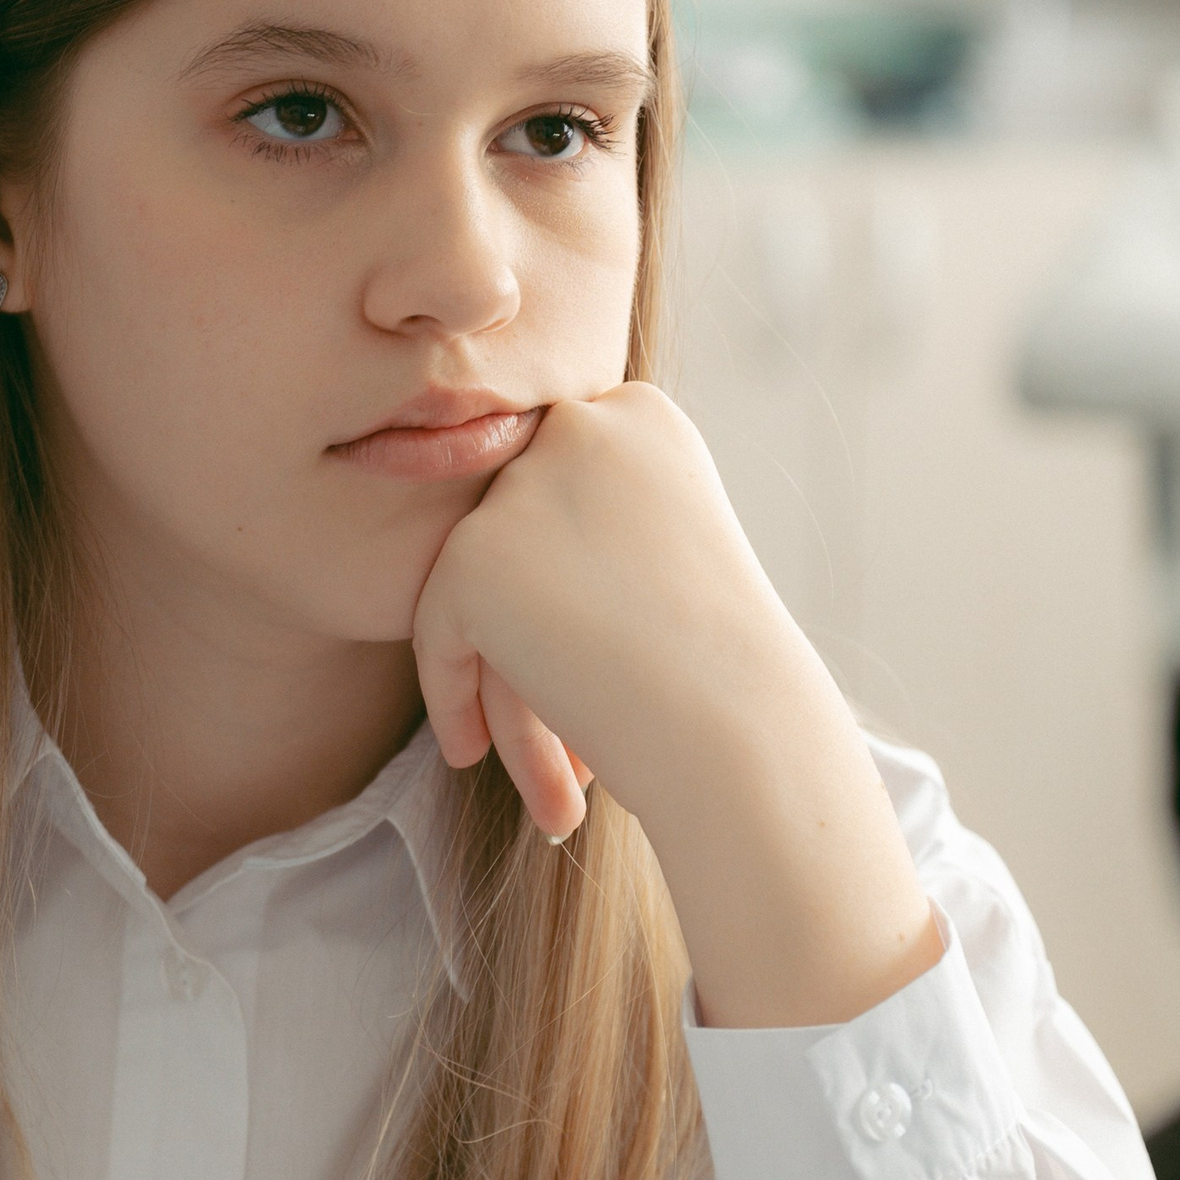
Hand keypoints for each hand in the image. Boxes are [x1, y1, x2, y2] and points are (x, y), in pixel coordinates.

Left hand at [412, 382, 938, 1029]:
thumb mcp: (668, 557)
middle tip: (547, 721)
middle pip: (516, 539)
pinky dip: (452, 696)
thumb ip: (592, 526)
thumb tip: (511, 544)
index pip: (557, 489)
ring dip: (499, 683)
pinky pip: (438, 630)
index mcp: (640, 415)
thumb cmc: (727, 666)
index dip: (558, 579)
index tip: (579, 654)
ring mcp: (524, 485)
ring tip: (519, 763)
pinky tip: (468, 755)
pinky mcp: (472, 553)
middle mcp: (581, 428)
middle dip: (524, 635)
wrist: (741, 728)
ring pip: (477, 591)